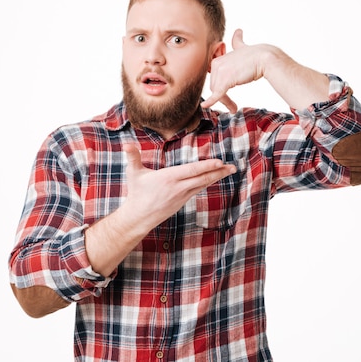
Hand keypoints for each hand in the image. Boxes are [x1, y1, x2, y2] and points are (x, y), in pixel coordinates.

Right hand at [120, 145, 236, 226]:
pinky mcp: (183, 201)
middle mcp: (179, 187)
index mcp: (169, 178)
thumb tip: (126, 144)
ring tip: (229, 170)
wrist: (139, 217)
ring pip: (203, 184)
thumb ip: (132, 156)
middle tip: (233, 167)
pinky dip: (208, 182)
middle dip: (219, 172)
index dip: (207, 166)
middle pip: (203, 178)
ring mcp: (182, 195)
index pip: (192, 170)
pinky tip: (214, 178)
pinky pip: (198, 189)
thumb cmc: (136, 193)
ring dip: (217, 177)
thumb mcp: (134, 173)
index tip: (220, 162)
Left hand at [201, 29, 261, 112]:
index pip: (215, 79)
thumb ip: (237, 42)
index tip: (225, 97)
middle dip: (223, 97)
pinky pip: (217, 93)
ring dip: (226, 102)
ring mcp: (221, 71)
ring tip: (234, 108)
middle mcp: (217, 64)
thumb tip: (238, 31)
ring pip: (217, 92)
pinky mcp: (226, 80)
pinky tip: (205, 106)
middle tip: (233, 106)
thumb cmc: (257, 54)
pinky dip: (211, 101)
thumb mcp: (242, 48)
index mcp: (218, 59)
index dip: (220, 88)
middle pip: (214, 86)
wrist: (266, 58)